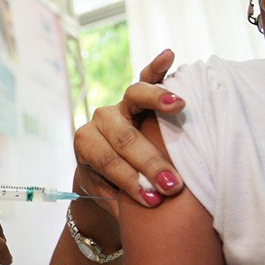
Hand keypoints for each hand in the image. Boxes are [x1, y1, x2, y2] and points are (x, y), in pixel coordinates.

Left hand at [74, 49, 184, 208]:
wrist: (106, 175)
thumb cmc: (113, 191)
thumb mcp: (112, 200)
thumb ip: (127, 203)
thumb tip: (156, 209)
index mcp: (86, 144)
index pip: (108, 161)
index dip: (130, 180)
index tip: (153, 200)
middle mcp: (100, 121)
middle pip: (124, 136)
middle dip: (148, 161)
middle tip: (173, 184)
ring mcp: (119, 105)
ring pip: (135, 98)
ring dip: (158, 102)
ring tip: (179, 106)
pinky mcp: (138, 96)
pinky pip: (147, 78)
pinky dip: (157, 67)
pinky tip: (169, 56)